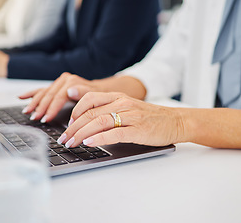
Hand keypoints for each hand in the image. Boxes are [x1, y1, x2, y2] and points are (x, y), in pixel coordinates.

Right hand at [19, 72, 102, 122]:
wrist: (101, 91)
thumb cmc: (98, 96)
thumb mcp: (94, 96)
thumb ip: (83, 93)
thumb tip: (70, 91)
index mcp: (72, 82)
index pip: (58, 97)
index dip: (51, 109)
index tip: (45, 119)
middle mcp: (64, 80)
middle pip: (49, 95)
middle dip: (40, 108)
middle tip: (34, 118)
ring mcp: (59, 82)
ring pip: (43, 93)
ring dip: (34, 103)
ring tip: (27, 112)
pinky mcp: (56, 85)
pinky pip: (41, 89)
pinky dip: (31, 94)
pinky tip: (21, 97)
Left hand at [57, 92, 182, 147]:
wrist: (176, 121)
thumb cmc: (151, 117)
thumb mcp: (128, 108)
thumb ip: (109, 110)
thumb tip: (87, 121)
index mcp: (118, 97)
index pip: (89, 99)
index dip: (74, 111)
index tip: (67, 124)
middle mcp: (122, 103)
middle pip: (90, 113)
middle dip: (73, 127)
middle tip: (64, 139)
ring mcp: (130, 116)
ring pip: (99, 122)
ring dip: (81, 133)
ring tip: (71, 143)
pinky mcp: (138, 129)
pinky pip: (114, 132)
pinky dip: (99, 138)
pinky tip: (89, 142)